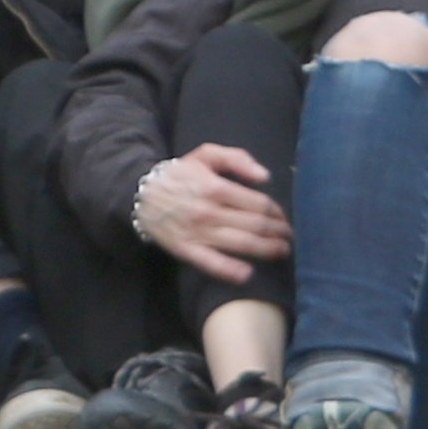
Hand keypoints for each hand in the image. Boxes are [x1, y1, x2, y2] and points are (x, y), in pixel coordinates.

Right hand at [135, 141, 293, 281]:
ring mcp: (198, 232)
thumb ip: (237, 159)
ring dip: (269, 250)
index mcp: (216, 187)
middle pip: (257, 226)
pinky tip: (247, 273)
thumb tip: (265, 177)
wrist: (139, 193)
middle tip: (288, 237)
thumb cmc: (178, 175)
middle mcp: (210, 211)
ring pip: (244, 244)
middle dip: (279, 233)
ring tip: (281, 252)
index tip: (283, 219)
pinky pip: (212, 264)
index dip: (278, 213)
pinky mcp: (186, 249)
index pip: (260, 204)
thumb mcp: (205, 155)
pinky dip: (232, 271)